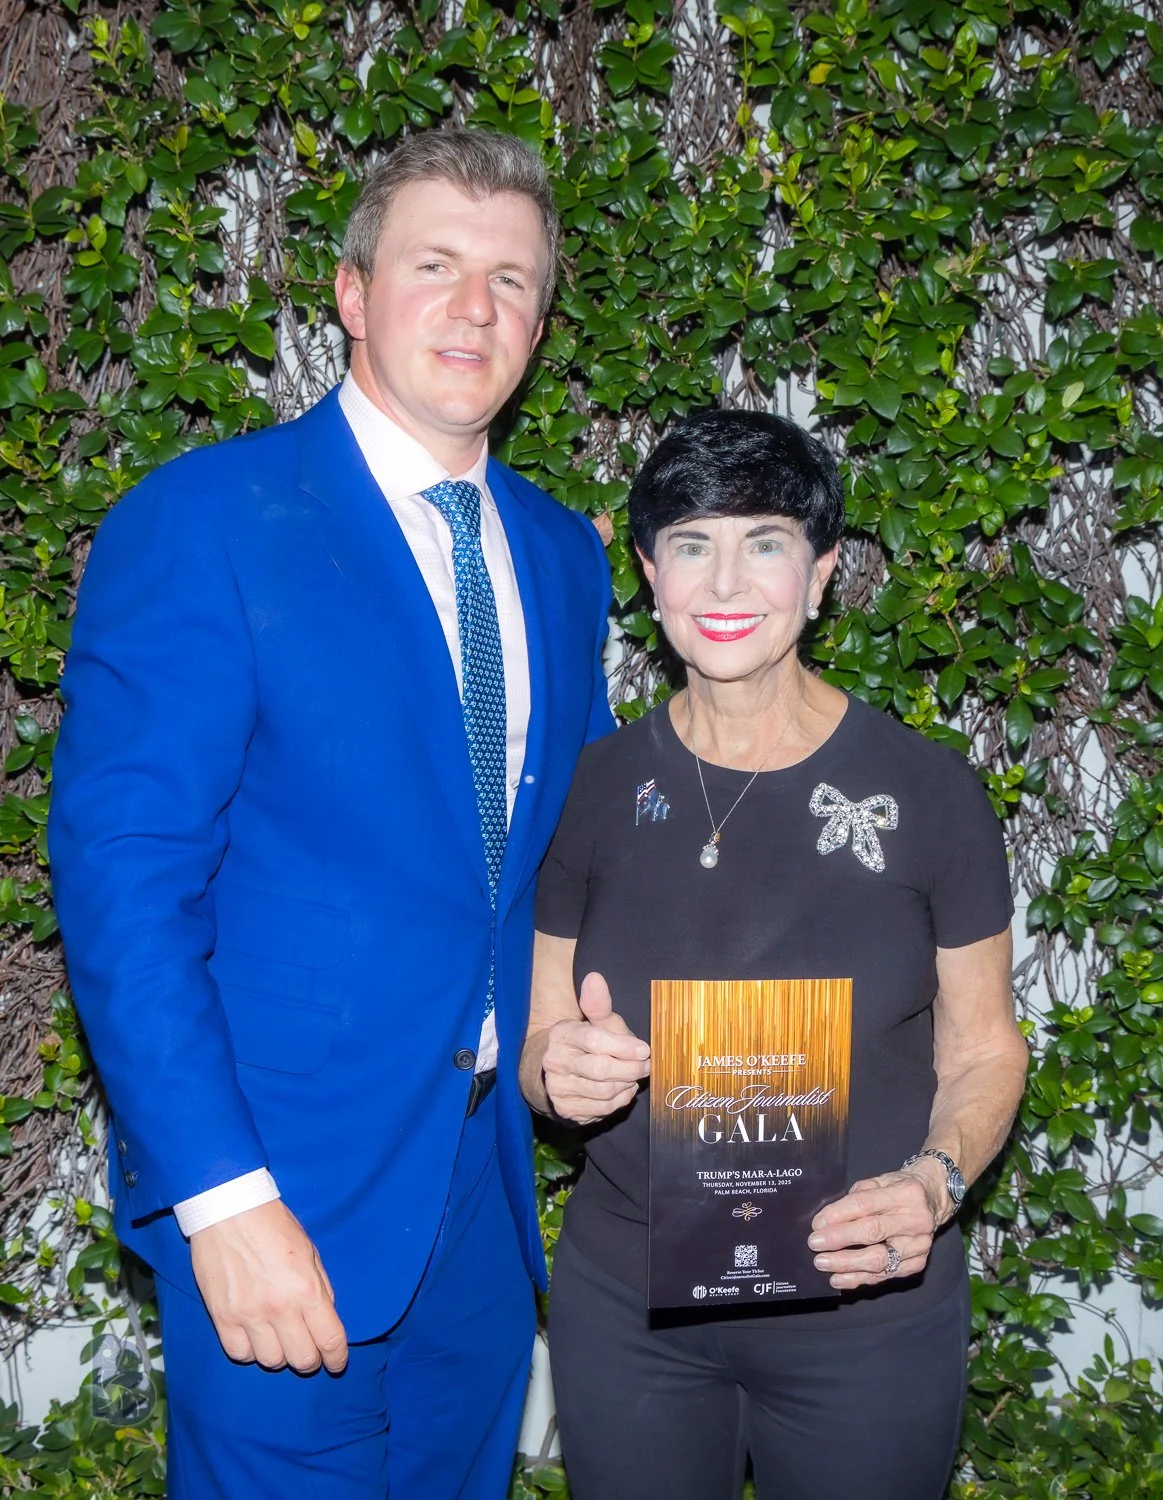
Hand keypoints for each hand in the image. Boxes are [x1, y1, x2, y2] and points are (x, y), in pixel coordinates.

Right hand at [189, 1199, 347, 1373]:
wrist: (228, 1209)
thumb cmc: (273, 1224)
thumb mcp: (310, 1251)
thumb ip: (321, 1287)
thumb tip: (325, 1317)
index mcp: (307, 1289)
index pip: (330, 1340)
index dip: (337, 1358)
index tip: (336, 1362)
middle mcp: (279, 1308)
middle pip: (302, 1359)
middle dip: (311, 1359)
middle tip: (309, 1350)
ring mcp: (248, 1315)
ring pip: (271, 1361)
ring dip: (280, 1355)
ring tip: (280, 1339)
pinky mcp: (221, 1317)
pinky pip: (239, 1353)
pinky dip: (250, 1351)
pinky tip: (255, 1336)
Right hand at [540, 971, 649, 1124]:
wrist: (561, 1073)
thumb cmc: (587, 1044)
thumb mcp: (596, 1022)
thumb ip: (599, 1004)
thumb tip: (595, 978)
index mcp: (562, 1034)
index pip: (594, 1040)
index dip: (624, 1047)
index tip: (644, 1050)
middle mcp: (555, 1061)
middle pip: (600, 1070)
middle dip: (630, 1069)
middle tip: (646, 1066)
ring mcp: (558, 1088)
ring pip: (604, 1092)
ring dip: (627, 1085)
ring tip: (633, 1076)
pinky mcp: (565, 1109)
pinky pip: (602, 1109)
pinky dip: (620, 1099)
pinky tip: (623, 1089)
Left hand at [807, 1163, 946, 1289]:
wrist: (935, 1199)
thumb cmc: (900, 1189)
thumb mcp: (880, 1181)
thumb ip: (856, 1197)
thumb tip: (826, 1221)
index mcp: (905, 1193)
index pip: (865, 1205)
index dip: (838, 1215)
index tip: (817, 1225)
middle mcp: (915, 1220)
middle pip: (872, 1232)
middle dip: (839, 1240)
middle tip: (815, 1245)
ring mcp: (919, 1245)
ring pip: (879, 1260)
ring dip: (847, 1264)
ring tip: (823, 1264)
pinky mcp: (918, 1263)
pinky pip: (884, 1275)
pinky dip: (860, 1278)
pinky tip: (841, 1278)